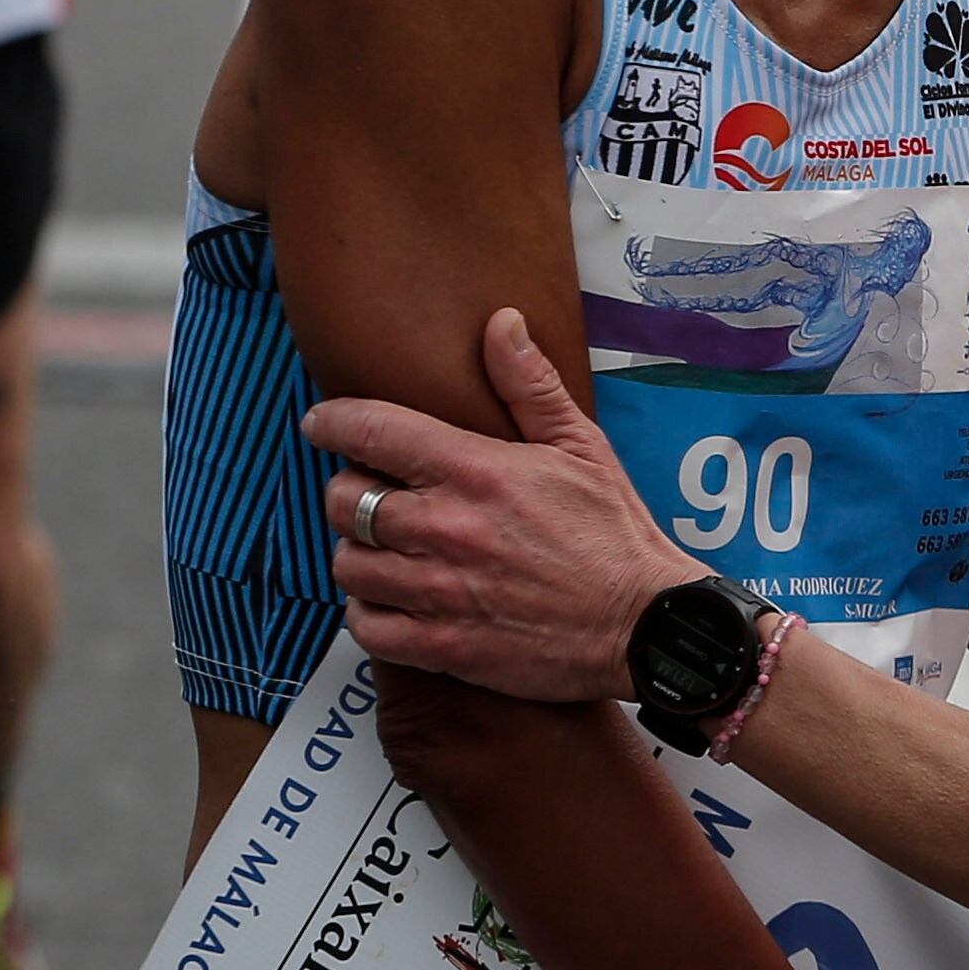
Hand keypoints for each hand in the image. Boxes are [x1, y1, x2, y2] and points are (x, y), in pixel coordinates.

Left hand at [310, 309, 702, 701]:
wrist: (646, 626)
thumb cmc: (616, 533)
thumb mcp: (582, 446)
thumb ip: (529, 385)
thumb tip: (500, 324)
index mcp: (476, 471)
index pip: (372, 430)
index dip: (332, 421)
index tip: (322, 422)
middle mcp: (447, 528)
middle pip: (344, 501)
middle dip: (349, 491)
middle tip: (373, 494)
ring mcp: (440, 592)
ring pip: (347, 564)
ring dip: (357, 553)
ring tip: (382, 549)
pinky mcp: (444, 645)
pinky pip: (366, 627)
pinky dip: (368, 612)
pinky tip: (391, 600)